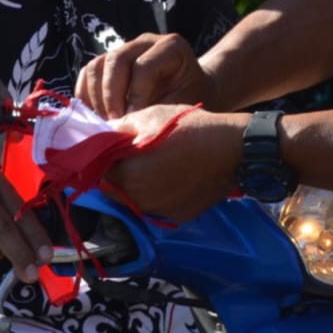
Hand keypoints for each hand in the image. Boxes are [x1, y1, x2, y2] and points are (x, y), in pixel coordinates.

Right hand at [75, 32, 216, 117]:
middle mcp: (146, 42)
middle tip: (114, 124)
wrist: (192, 92)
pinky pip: (88, 73)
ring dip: (96, 97)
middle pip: (116, 60)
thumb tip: (124, 128)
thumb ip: (157, 112)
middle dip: (111, 96)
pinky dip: (86, 96)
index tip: (134, 120)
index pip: (144, 66)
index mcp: (172, 46)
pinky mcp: (109, 61)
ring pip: (97, 66)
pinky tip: (95, 117)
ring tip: (105, 123)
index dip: (136, 96)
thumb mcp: (184, 106)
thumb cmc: (191, 100)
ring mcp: (125, 49)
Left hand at [105, 106, 243, 222]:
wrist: (232, 149)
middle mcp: (139, 200)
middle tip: (135, 155)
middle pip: (115, 189)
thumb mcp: (150, 116)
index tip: (114, 147)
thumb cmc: (190, 128)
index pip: (100, 171)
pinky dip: (158, 194)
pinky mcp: (177, 216)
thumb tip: (100, 133)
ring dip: (137, 185)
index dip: (104, 158)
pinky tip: (172, 177)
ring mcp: (159, 211)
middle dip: (119, 173)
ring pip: (135, 200)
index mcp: (128, 175)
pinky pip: (156, 206)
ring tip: (155, 164)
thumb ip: (118, 127)